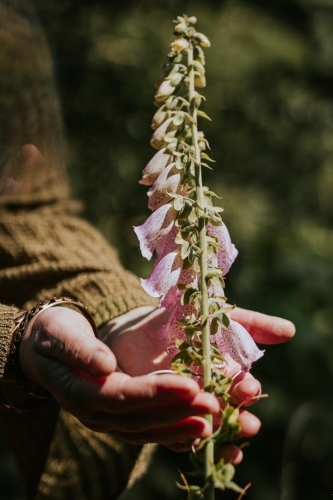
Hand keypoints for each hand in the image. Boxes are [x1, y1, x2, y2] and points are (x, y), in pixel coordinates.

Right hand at [18, 307, 218, 444]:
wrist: (44, 347)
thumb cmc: (53, 334)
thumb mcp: (61, 334)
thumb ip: (81, 349)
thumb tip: (106, 363)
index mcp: (81, 392)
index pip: (124, 395)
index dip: (158, 392)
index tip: (190, 385)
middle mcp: (94, 413)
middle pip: (140, 418)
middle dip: (178, 413)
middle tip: (214, 405)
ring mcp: (105, 419)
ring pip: (146, 430)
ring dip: (180, 428)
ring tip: (214, 422)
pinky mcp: (116, 417)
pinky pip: (145, 430)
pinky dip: (171, 432)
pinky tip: (196, 428)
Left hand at [101, 305, 294, 458]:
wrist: (134, 326)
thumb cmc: (180, 321)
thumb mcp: (216, 317)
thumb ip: (251, 325)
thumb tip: (290, 331)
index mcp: (224, 372)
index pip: (240, 387)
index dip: (247, 390)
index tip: (249, 387)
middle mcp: (210, 393)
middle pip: (230, 411)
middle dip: (240, 418)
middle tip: (248, 423)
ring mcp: (188, 408)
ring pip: (209, 426)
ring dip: (221, 435)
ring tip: (227, 441)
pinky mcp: (164, 417)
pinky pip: (179, 436)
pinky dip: (192, 443)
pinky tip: (200, 446)